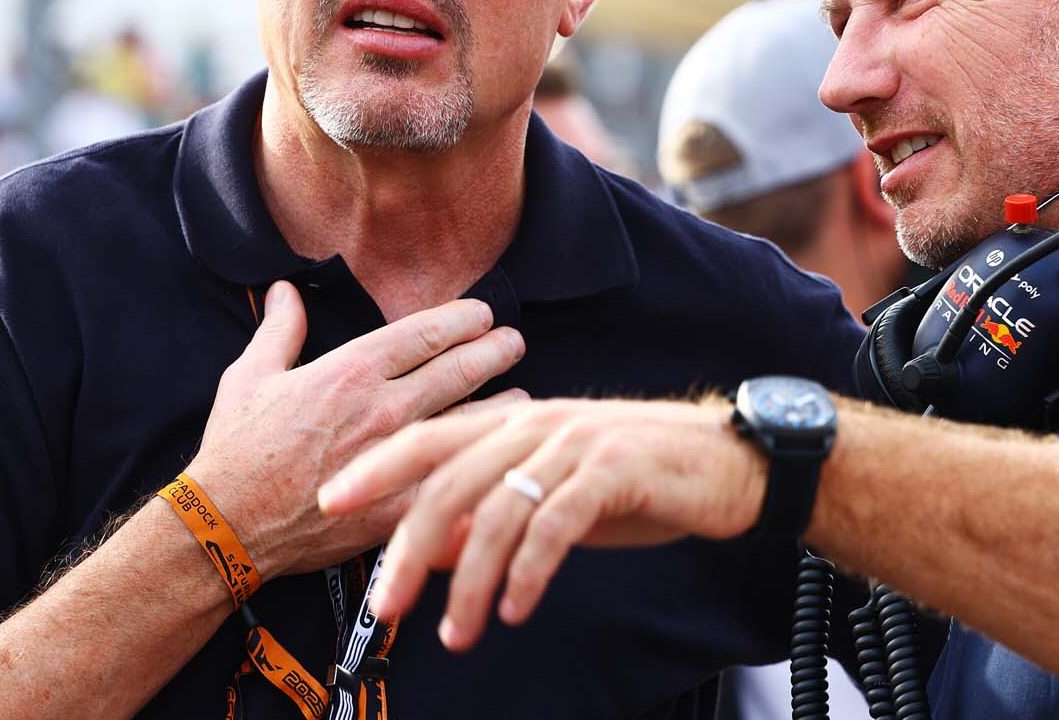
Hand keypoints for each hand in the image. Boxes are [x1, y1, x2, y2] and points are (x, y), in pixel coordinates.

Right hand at [184, 281, 527, 579]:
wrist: (227, 524)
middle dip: (494, 350)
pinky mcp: (400, 503)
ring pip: (469, 420)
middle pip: (459, 369)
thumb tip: (284, 290)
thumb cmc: (236, 449)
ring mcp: (396, 456)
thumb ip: (279, 330)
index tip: (483, 313)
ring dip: (501, 404)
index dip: (462, 318)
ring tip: (524, 396)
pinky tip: (500, 462)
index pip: (425, 332)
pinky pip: (452, 478)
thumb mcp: (249, 376)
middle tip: (515, 341)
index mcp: (351, 370)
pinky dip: (480, 466)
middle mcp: (383, 407)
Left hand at [316, 398, 765, 650]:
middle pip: (451, 482)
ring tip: (457, 634)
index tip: (331, 501)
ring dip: (470, 582)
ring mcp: (575, 446)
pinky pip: (556, 525)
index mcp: (516, 424)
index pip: (429, 439)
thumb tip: (425, 552)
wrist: (727, 462)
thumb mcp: (552, 497)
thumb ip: (491, 514)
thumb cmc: (634, 483)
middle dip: (409, 548)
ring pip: (499, 512)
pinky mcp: (614, 472)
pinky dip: (528, 571)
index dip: (378, 467)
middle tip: (384, 606)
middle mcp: (537, 426)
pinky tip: (513, 610)